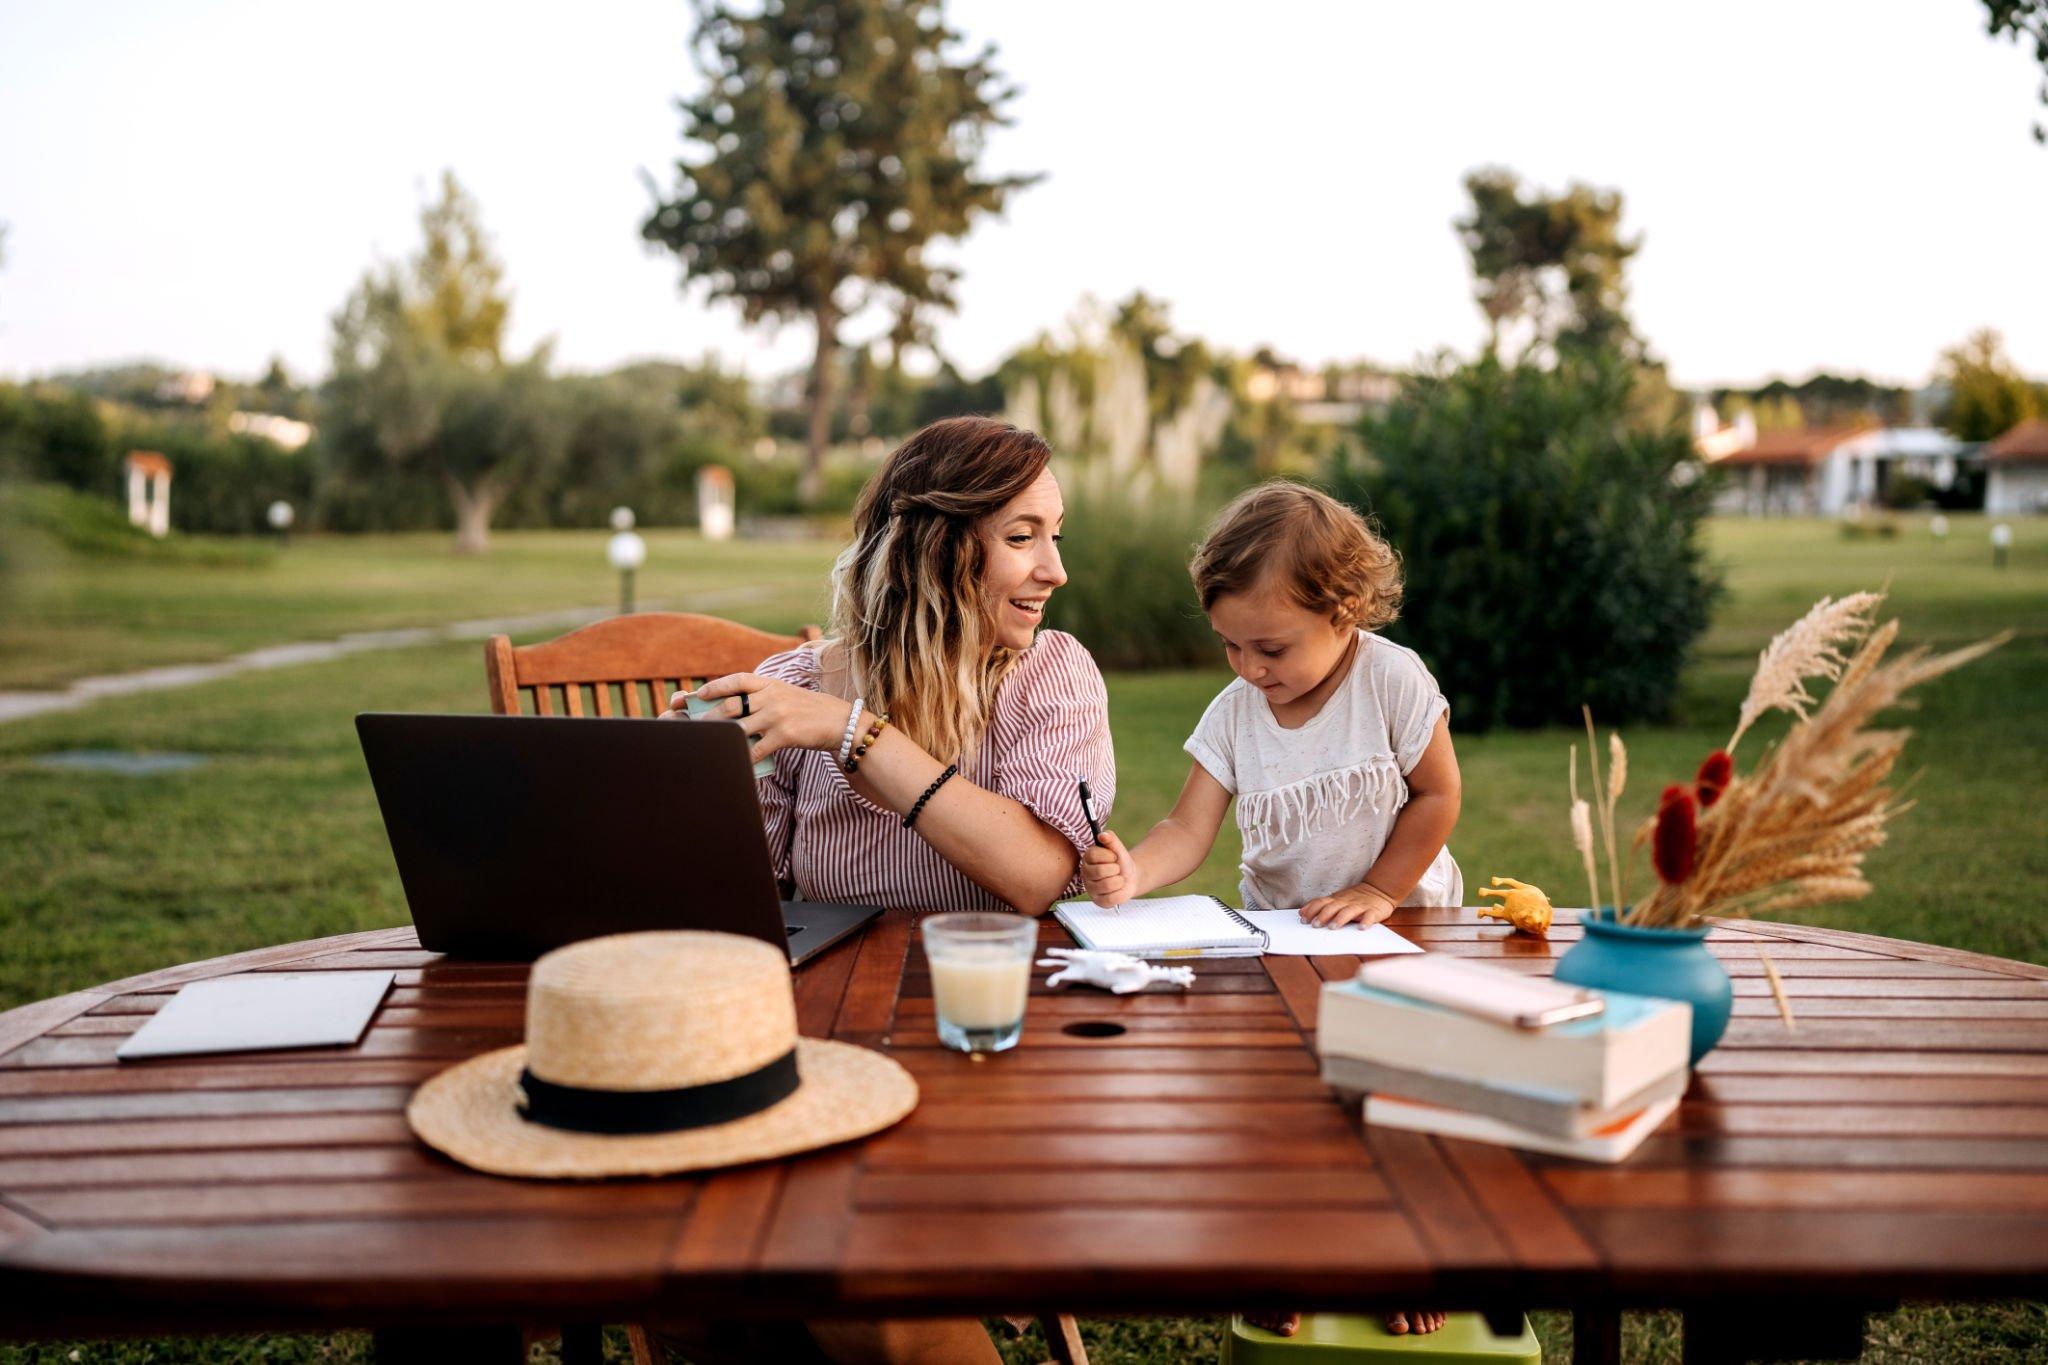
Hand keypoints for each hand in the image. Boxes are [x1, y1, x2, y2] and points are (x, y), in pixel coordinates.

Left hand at [661, 673, 853, 766]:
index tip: (699, 693)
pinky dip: (743, 757)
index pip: (739, 680)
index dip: (716, 686)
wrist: (841, 722)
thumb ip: (763, 697)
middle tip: (696, 726)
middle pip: (732, 705)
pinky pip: (756, 749)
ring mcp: (777, 715)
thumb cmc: (810, 711)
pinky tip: (735, 762)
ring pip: (739, 727)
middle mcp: (772, 697)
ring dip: (721, 737)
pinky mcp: (784, 735)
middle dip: (710, 717)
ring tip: (708, 745)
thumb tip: (735, 708)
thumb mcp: (786, 694)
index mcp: (771, 684)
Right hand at [1079, 829, 1139, 907]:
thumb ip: (1111, 839)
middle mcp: (1085, 873)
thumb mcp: (1118, 847)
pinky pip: (1111, 898)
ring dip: (1119, 881)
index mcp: (1087, 858)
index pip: (1094, 855)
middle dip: (1115, 869)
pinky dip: (1120, 893)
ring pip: (1108, 885)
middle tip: (1116, 869)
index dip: (1109, 855)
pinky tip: (1118, 889)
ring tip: (1117, 879)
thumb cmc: (1121, 861)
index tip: (1113, 857)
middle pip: (1100, 871)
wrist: (1130, 877)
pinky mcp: (1098, 901)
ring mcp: (1090, 888)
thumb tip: (1102, 835)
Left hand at [1300, 884, 1397, 928]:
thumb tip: (1301, 912)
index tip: (1303, 919)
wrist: (1379, 890)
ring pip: (1349, 911)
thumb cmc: (1354, 899)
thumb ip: (1321, 905)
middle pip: (1333, 907)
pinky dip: (1366, 921)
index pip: (1321, 902)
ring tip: (1333, 927)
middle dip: (1323, 915)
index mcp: (1337, 899)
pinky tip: (1361, 928)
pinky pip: (1370, 916)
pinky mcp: (1374, 911)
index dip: (1311, 910)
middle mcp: (1347, 902)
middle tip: (1315, 925)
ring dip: (1340, 918)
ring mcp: (1360, 906)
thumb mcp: (1336, 900)